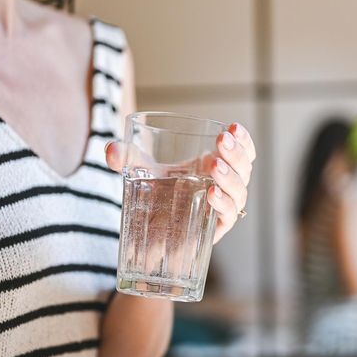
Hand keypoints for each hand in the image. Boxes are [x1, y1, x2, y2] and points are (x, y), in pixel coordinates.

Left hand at [105, 122, 255, 243]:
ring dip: (231, 178)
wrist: (148, 230)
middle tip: (222, 141)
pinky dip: (223, 204)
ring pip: (240, 192)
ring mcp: (221, 208)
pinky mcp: (215, 229)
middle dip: (236, 154)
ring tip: (214, 167)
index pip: (241, 151)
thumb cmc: (154, 193)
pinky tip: (211, 193)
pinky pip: (228, 217)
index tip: (233, 126)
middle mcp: (224, 187)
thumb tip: (112, 151)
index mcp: (215, 166)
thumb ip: (126, 157)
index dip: (243, 140)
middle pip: (244, 170)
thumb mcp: (140, 169)